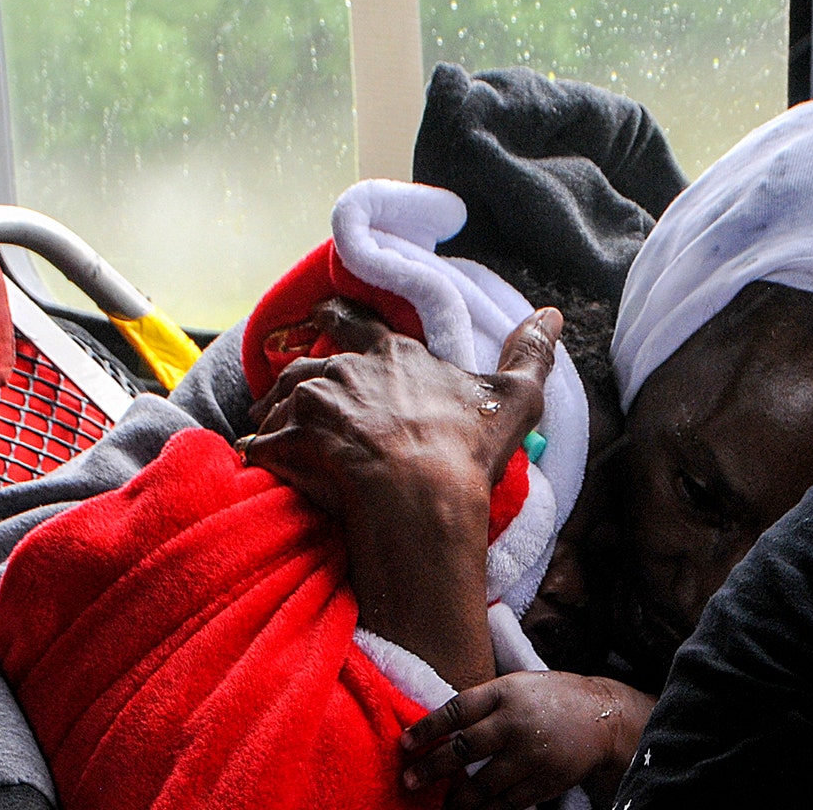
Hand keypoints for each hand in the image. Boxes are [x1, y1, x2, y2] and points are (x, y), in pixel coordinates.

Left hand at [239, 300, 562, 688]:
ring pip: (276, 401)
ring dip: (275, 416)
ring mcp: (310, 404)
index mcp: (392, 353)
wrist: (419, 498)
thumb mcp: (516, 398)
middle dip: (300, 382)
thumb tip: (553, 314)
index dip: (334, 315)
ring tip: (277, 434)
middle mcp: (344, 369)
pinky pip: (259, 445)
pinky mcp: (285, 442)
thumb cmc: (466, 449)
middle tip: (297, 400)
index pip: (353, 319)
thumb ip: (531, 353)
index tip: (319, 314)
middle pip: (306, 364)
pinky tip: (265, 467)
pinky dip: (260, 455)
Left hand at [400, 671, 656, 809]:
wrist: (603, 717)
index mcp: (508, 692)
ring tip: (442, 804)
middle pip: (464, 748)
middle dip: (432, 768)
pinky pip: (506, 803)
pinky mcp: (544, 781)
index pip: (458, 709)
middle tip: (410, 781)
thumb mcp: (519, 686)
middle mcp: (517, 722)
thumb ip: (485, 704)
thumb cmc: (552, 699)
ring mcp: (531, 754)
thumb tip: (439, 729)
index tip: (405, 743)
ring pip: (482, 785)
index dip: (428, 728)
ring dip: (456, 799)